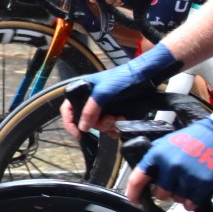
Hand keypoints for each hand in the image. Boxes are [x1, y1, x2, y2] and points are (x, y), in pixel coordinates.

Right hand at [59, 43, 181, 137]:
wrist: (144, 77)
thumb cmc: (122, 78)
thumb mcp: (103, 92)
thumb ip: (91, 109)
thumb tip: (83, 127)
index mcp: (82, 90)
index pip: (68, 109)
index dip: (70, 123)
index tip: (78, 134)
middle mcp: (90, 99)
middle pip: (85, 120)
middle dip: (97, 124)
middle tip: (110, 120)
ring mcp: (102, 106)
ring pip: (98, 124)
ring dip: (108, 125)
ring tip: (119, 118)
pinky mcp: (113, 111)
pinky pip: (109, 126)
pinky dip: (114, 128)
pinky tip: (121, 124)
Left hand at [125, 118, 212, 207]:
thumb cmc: (189, 139)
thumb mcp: (164, 144)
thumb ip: (153, 160)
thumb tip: (143, 178)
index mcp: (156, 155)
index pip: (138, 179)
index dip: (133, 193)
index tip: (134, 200)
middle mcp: (170, 166)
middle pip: (160, 194)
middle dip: (164, 192)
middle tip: (172, 183)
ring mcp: (187, 175)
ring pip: (176, 199)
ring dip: (179, 195)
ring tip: (186, 181)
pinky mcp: (203, 183)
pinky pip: (191, 203)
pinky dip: (191, 202)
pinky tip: (193, 192)